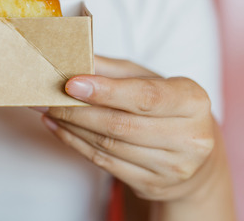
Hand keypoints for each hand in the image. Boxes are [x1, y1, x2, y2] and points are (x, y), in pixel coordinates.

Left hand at [36, 56, 216, 202]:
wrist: (194, 157)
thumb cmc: (167, 108)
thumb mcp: (150, 79)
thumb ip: (114, 69)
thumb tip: (76, 58)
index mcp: (193, 101)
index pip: (145, 97)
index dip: (106, 91)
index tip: (72, 84)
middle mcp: (190, 137)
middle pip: (121, 125)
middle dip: (78, 110)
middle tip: (48, 97)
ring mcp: (173, 167)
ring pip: (108, 145)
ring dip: (71, 127)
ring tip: (49, 110)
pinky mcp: (153, 185)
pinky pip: (104, 163)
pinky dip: (75, 144)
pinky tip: (59, 129)